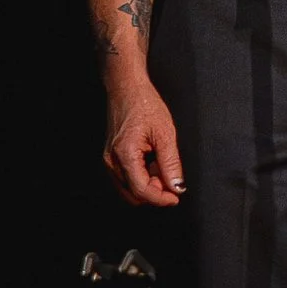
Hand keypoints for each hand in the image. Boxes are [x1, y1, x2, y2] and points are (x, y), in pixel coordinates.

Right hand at [104, 73, 184, 206]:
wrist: (127, 89)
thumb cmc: (144, 104)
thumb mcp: (165, 133)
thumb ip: (171, 163)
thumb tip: (177, 186)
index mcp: (124, 155)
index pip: (141, 190)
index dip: (160, 198)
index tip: (175, 198)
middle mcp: (112, 161)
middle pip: (133, 194)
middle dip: (155, 193)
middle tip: (172, 181)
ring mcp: (109, 160)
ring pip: (129, 188)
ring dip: (148, 186)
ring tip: (162, 168)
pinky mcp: (111, 158)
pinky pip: (126, 178)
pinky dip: (141, 178)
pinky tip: (152, 165)